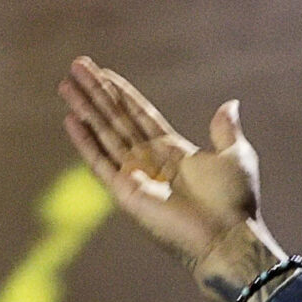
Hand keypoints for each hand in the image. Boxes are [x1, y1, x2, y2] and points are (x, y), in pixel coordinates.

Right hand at [59, 56, 282, 301]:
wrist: (227, 236)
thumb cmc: (235, 202)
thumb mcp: (236, 156)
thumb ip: (226, 130)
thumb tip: (230, 104)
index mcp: (174, 151)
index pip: (140, 115)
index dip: (122, 94)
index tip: (103, 72)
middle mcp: (151, 161)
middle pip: (117, 118)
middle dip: (96, 92)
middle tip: (77, 65)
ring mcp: (136, 175)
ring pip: (104, 133)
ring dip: (85, 108)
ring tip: (65, 84)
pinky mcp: (125, 192)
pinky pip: (100, 162)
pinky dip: (85, 141)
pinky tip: (70, 119)